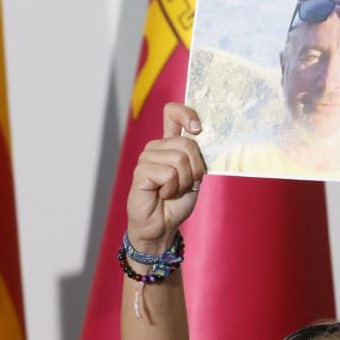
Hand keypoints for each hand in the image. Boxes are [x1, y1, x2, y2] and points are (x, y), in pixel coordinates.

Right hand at [126, 103, 205, 253]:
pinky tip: (162, 194)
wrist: (162, 226)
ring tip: (173, 191)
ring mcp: (147, 158)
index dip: (186, 114)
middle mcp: (156, 147)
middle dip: (196, 169)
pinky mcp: (141, 171)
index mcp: (169, 144)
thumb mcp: (194, 175)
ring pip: (179, 159)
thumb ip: (196, 156)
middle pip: (187, 143)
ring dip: (184, 181)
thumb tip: (199, 137)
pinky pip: (168, 173)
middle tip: (187, 184)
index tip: (197, 128)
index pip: (172, 113)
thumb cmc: (176, 202)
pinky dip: (172, 188)